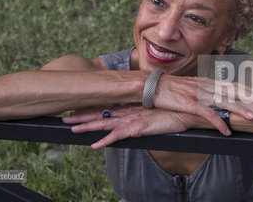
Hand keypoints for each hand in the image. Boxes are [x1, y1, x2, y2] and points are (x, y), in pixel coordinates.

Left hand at [62, 105, 192, 149]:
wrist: (187, 110)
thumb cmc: (173, 110)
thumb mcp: (154, 111)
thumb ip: (143, 112)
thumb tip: (135, 116)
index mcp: (132, 106)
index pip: (107, 106)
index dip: (91, 107)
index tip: (76, 107)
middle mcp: (129, 111)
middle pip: (101, 112)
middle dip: (82, 115)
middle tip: (65, 116)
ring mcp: (133, 118)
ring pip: (105, 122)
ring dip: (88, 126)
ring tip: (72, 128)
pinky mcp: (139, 127)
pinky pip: (119, 136)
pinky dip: (106, 141)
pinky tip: (95, 145)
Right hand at [152, 75, 252, 134]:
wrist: (150, 86)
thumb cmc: (169, 88)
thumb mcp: (189, 87)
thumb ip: (202, 91)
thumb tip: (213, 97)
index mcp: (205, 81)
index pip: (230, 84)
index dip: (247, 88)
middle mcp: (204, 85)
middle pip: (232, 89)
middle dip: (250, 94)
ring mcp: (197, 94)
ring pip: (223, 101)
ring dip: (239, 109)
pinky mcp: (189, 103)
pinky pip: (207, 114)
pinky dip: (218, 122)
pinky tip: (226, 131)